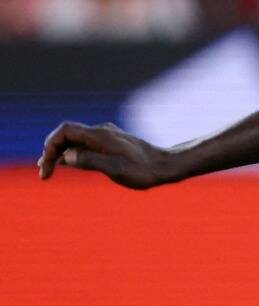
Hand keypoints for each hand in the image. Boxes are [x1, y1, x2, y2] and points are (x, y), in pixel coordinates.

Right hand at [38, 121, 178, 189]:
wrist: (167, 165)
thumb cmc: (144, 171)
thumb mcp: (116, 170)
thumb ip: (90, 161)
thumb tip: (67, 157)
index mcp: (100, 136)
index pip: (65, 132)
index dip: (51, 146)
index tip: (47, 166)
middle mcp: (101, 132)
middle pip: (67, 135)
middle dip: (52, 151)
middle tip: (45, 173)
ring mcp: (107, 137)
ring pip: (76, 141)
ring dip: (61, 153)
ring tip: (50, 170)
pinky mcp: (112, 144)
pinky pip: (86, 145)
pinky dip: (74, 154)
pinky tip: (69, 164)